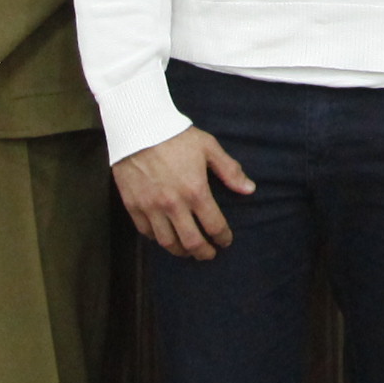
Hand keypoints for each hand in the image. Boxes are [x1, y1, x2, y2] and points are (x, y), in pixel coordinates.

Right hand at [115, 126, 255, 259]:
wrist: (138, 127)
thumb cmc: (176, 136)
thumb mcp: (208, 147)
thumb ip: (230, 171)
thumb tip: (250, 190)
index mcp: (195, 191)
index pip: (214, 226)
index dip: (223, 238)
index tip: (226, 241)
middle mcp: (173, 204)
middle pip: (191, 242)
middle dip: (204, 253)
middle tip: (209, 254)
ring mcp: (151, 207)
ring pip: (167, 242)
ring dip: (181, 251)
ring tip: (188, 251)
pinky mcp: (133, 205)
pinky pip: (146, 232)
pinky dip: (157, 239)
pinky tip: (166, 237)